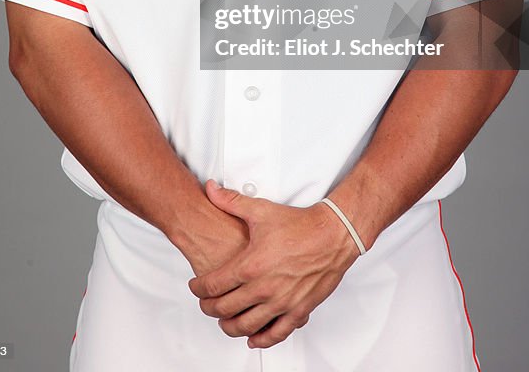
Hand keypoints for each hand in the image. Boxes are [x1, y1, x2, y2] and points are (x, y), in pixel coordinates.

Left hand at [188, 181, 359, 348]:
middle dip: (209, 308)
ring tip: (225, 320)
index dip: (199, 288)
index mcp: (250, 265)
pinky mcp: (298, 311)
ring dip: (230, 326)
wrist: (332, 234)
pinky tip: (253, 337)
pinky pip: (275, 334)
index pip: (213, 286)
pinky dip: (261, 339)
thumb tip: (211, 189)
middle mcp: (263, 288)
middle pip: (224, 309)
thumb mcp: (261, 210)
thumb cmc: (299, 224)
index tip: (196, 286)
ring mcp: (281, 302)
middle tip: (206, 303)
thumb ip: (231, 201)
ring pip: (246, 326)